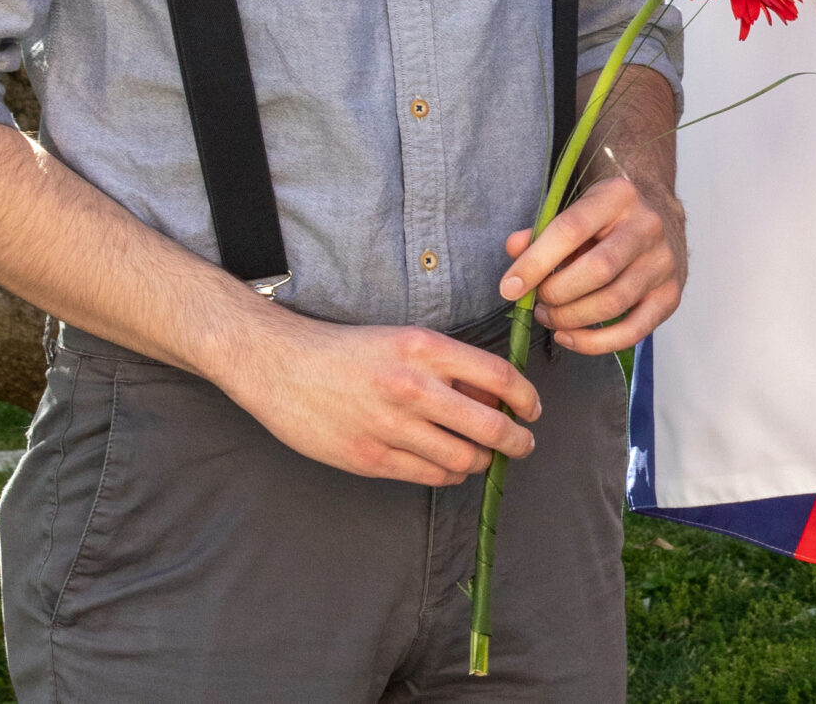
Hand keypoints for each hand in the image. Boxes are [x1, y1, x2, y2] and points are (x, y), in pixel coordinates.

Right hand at [209, 311, 540, 485]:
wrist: (282, 366)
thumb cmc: (348, 350)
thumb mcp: (404, 340)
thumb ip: (449, 366)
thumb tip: (494, 396)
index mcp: (426, 349)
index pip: (499, 376)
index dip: (526, 397)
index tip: (534, 409)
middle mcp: (413, 387)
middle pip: (490, 425)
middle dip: (517, 440)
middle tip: (524, 444)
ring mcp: (391, 426)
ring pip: (463, 457)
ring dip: (482, 461)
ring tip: (484, 457)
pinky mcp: (369, 458)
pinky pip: (428, 475)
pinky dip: (450, 475)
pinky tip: (452, 468)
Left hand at [498, 165, 685, 355]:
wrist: (660, 218)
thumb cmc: (607, 218)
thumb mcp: (575, 209)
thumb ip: (542, 230)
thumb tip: (514, 249)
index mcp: (618, 196)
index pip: (571, 230)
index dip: (535, 262)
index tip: (509, 287)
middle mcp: (647, 227)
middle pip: (597, 270)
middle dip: (556, 294)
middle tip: (537, 302)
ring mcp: (663, 263)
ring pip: (613, 303)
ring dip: (570, 318)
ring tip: (550, 317)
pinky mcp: (671, 295)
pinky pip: (633, 331)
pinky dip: (595, 343)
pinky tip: (570, 337)